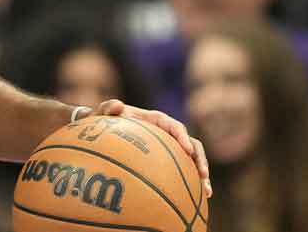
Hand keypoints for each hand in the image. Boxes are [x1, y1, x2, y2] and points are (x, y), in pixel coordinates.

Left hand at [78, 99, 212, 198]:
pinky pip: (181, 172)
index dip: (182, 137)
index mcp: (155, 120)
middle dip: (200, 159)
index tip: (186, 150)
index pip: (173, 126)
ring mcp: (168, 148)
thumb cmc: (102, 121)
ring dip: (201, 174)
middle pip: (190, 144)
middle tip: (203, 175)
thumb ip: (106, 108)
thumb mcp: (100, 114)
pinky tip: (193, 202)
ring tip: (206, 192)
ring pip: (190, 160)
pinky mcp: (166, 161)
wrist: (101, 130)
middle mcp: (166, 133)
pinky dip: (189, 184)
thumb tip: (117, 105)